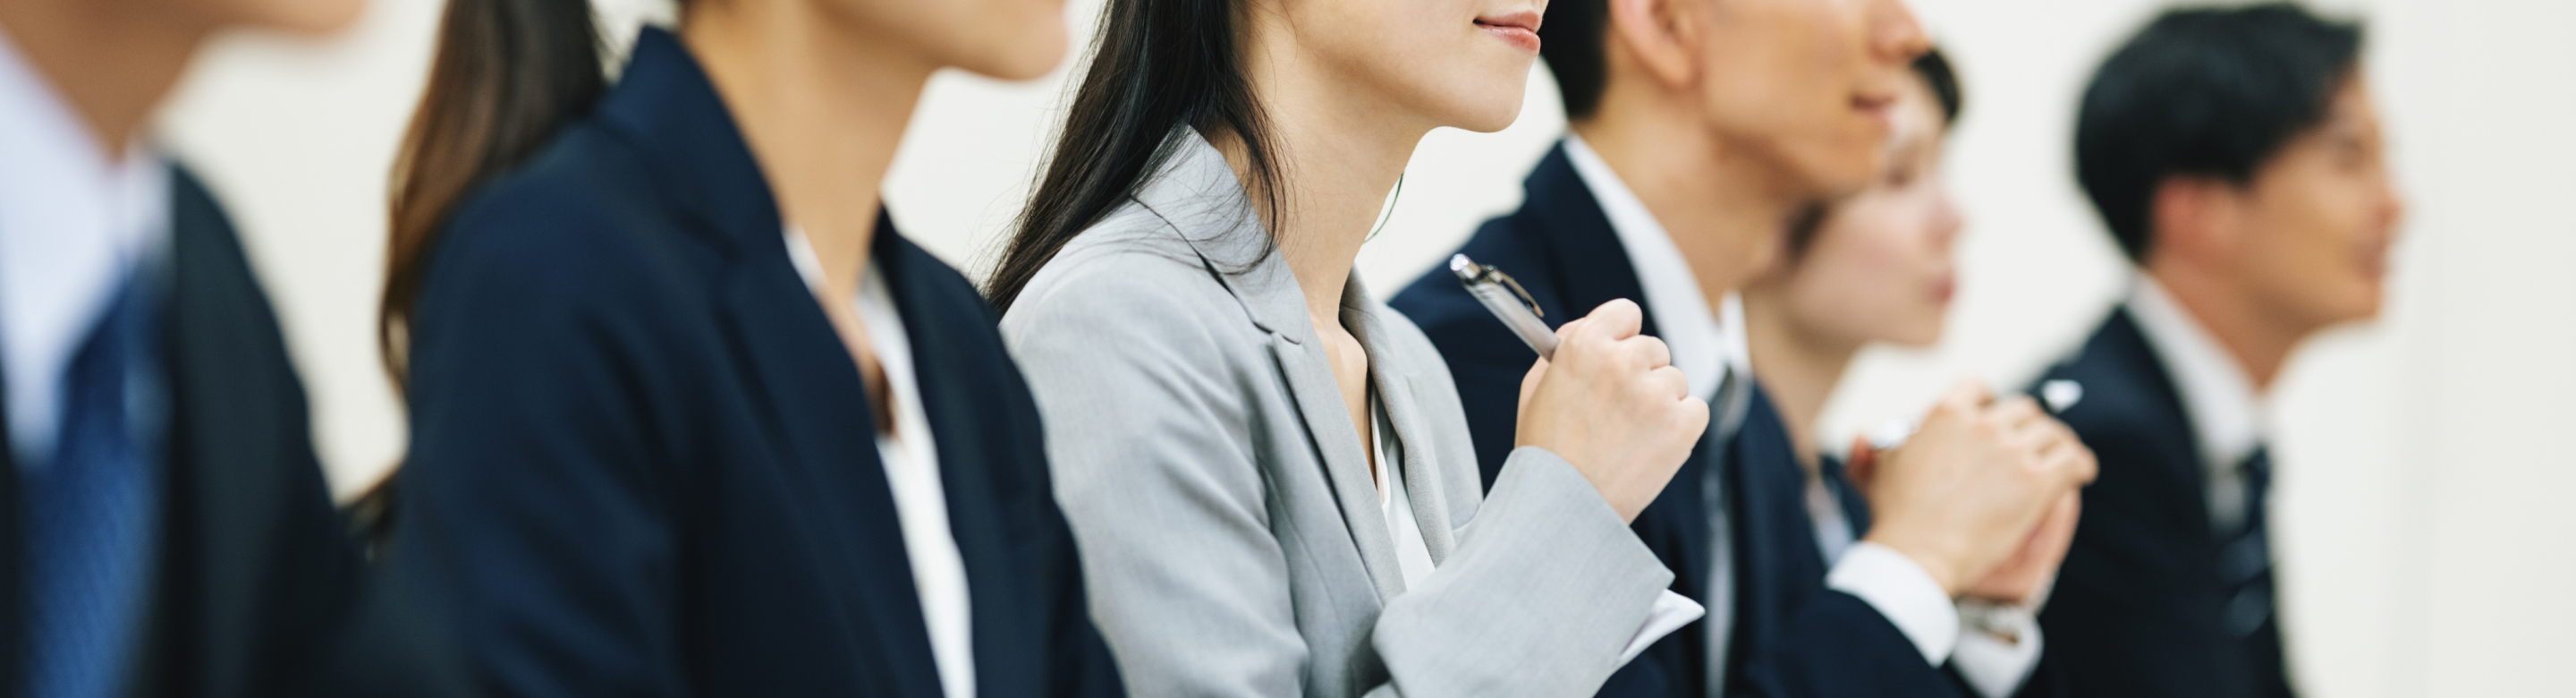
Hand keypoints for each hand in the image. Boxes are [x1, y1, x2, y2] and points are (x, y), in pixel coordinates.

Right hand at [1514, 299, 1709, 521]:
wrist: (1563, 509)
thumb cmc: (1545, 454)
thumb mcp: (1535, 389)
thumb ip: (1564, 349)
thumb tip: (1591, 327)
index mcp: (1584, 345)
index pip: (1625, 312)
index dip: (1622, 334)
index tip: (1619, 353)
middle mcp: (1622, 362)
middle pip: (1654, 348)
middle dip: (1641, 373)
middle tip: (1619, 410)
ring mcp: (1655, 393)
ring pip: (1675, 380)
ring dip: (1660, 402)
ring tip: (1630, 436)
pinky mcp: (1682, 424)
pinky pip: (1696, 409)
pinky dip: (1680, 427)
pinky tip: (1651, 446)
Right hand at [1856, 380, 2095, 594]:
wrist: (1917, 553)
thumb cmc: (1895, 519)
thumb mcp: (1874, 475)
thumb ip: (1867, 451)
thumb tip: (1860, 435)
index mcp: (1944, 414)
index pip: (1979, 387)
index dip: (1991, 402)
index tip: (1996, 419)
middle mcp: (1981, 424)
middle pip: (2025, 410)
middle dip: (2030, 428)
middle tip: (2032, 449)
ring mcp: (2011, 451)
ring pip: (2054, 433)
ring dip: (2059, 447)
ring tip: (2061, 463)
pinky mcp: (2036, 480)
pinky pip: (2074, 459)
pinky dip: (2081, 465)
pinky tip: (2080, 475)